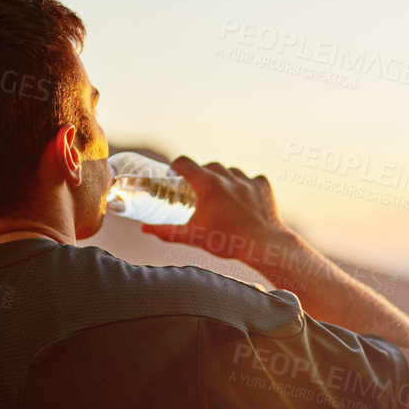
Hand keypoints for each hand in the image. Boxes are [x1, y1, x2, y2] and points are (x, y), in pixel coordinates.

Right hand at [140, 157, 294, 260]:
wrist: (262, 245)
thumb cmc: (226, 241)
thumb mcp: (192, 236)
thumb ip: (166, 231)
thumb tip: (145, 229)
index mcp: (207, 184)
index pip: (185, 163)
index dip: (176, 166)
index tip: (173, 172)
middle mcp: (227, 176)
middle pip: (209, 166)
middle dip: (201, 175)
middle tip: (197, 189)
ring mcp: (247, 180)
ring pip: (231, 172)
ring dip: (224, 179)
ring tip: (221, 195)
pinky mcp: (263, 186)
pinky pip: (252, 180)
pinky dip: (246, 186)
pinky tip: (244, 198)